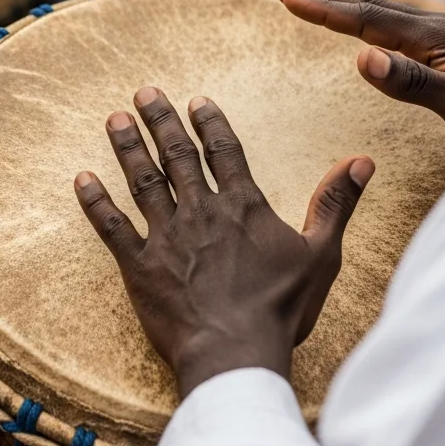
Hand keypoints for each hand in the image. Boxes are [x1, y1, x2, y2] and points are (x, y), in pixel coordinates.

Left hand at [75, 87, 374, 397]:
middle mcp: (201, 211)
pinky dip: (96, 202)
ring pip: (143, 181)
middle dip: (161, 120)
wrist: (234, 354)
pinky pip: (112, 227)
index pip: (224, 152)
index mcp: (243, 206)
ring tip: (114, 118)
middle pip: (177, 155)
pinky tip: (82, 178)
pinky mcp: (139, 266)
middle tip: (145, 91)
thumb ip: (336, 203)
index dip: (209, 123)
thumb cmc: (280, 309)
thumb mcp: (321, 255)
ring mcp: (167, 237)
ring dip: (128, 147)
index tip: (195, 101)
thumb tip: (362, 161)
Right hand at [275, 0, 444, 149]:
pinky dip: (376, 23)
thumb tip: (359, 57)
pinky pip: (406, 28)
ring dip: (350, 8)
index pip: (367, 19)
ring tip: (320, 3)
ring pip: (389, 16)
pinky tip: (379, 31)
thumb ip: (411, 81)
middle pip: (373, 9)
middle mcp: (442, 27)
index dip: (323, 9)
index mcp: (436, 36)